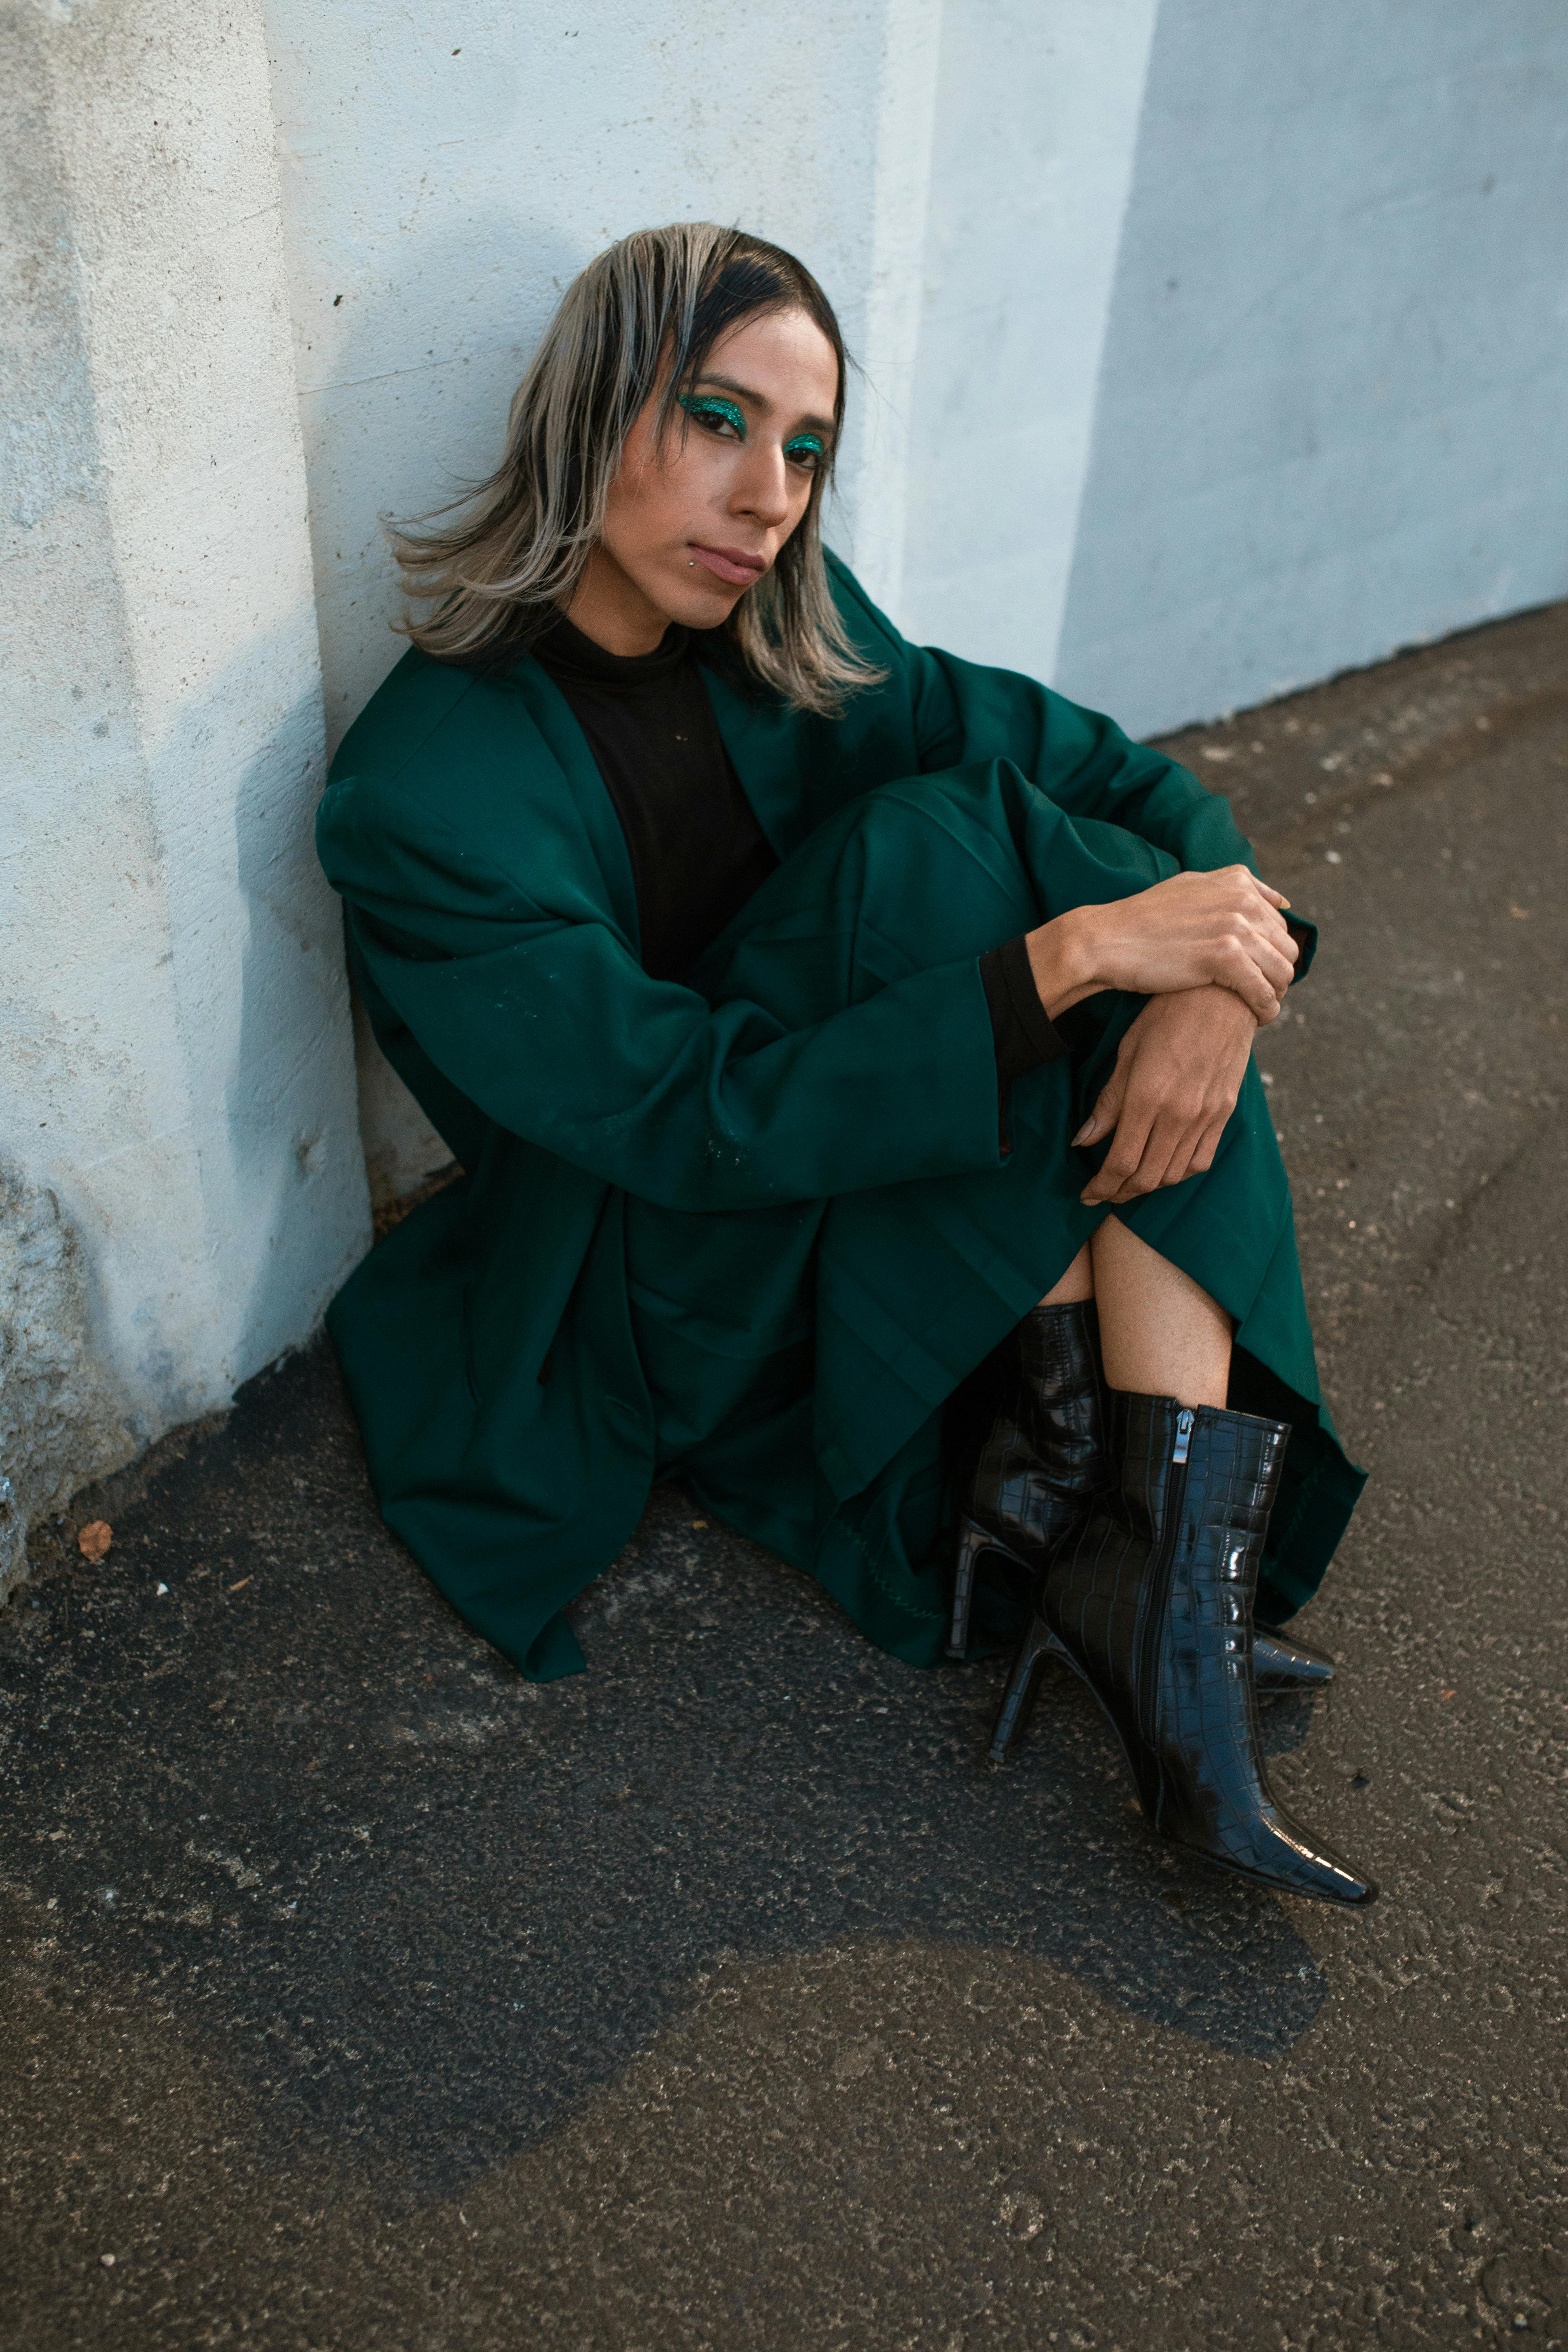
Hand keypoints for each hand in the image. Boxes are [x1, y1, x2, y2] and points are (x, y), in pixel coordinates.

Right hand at [1026, 865, 1296, 1026]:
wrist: (1106, 940)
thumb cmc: (1142, 920)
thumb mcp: (1190, 887)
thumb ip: (1233, 889)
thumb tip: (1280, 901)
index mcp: (1237, 881)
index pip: (1279, 923)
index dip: (1272, 952)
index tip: (1257, 971)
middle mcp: (1242, 899)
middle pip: (1286, 947)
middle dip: (1277, 975)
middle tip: (1259, 996)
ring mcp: (1234, 926)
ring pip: (1282, 971)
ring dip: (1276, 995)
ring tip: (1259, 1010)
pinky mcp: (1225, 956)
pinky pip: (1264, 990)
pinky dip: (1266, 1009)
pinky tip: (1257, 1018)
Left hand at [1075, 987, 1257, 1205]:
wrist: (1223, 995)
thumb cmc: (1167, 1015)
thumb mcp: (1128, 1053)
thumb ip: (1108, 1103)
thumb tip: (1083, 1141)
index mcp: (1147, 1096)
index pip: (1120, 1162)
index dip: (1101, 1186)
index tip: (1087, 1194)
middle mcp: (1178, 1113)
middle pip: (1146, 1177)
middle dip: (1120, 1193)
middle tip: (1103, 1193)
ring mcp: (1205, 1115)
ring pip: (1174, 1174)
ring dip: (1148, 1186)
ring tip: (1129, 1183)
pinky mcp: (1224, 1113)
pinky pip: (1201, 1160)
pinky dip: (1179, 1173)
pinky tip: (1164, 1168)